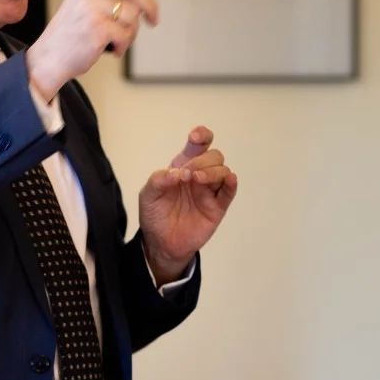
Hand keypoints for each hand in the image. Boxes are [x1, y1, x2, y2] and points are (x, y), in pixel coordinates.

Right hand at [25, 0, 158, 101]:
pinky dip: (123, 46)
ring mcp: (93, 8)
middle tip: (153, 19)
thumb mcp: (82, 4)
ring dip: (131, 33)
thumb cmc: (72, 32)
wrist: (50, 58)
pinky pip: (127, 35)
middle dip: (149, 7)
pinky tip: (111, 49)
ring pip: (133, 16)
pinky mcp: (98, 28)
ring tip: (115, 40)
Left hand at [138, 127, 236, 283]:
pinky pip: (229, 192)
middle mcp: (199, 175)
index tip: (194, 137)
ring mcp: (210, 191)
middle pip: (213, 156)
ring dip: (212, 171)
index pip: (198, 145)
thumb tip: (177, 172)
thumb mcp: (148, 195)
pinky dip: (231, 184)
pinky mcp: (217, 207)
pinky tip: (229, 179)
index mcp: (183, 166)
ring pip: (222, 171)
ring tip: (197, 180)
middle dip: (202, 161)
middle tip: (187, 174)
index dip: (201, 136)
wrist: (161, 243)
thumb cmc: (155, 214)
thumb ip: (158, 180)